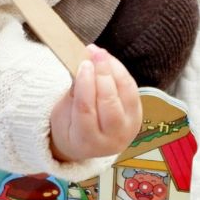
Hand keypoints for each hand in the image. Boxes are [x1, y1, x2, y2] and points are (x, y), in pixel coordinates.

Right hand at [49, 46, 141, 162]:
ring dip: (115, 71)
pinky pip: (132, 92)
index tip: (83, 64)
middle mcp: (111, 139)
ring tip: (102, 55)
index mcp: (86, 141)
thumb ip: (72, 94)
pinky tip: (111, 63)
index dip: (86, 84)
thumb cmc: (70, 128)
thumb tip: (82, 67)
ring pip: (126, 96)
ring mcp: (128, 129)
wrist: (87, 145)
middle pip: (109, 103)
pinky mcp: (138, 117)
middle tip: (95, 54)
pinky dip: (122, 74)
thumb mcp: (61, 115)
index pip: (86, 110)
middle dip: (103, 75)